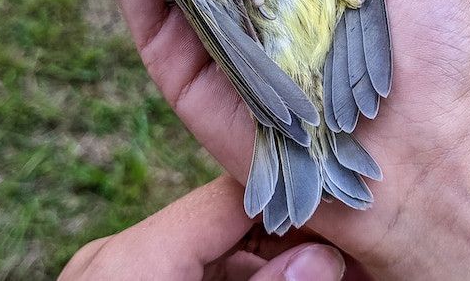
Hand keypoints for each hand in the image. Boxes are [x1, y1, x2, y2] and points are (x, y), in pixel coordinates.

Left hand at [58, 175, 356, 280]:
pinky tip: (284, 279)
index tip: (348, 212)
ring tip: (333, 270)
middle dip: (292, 238)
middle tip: (349, 255)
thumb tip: (324, 257)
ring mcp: (120, 270)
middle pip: (226, 224)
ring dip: (272, 263)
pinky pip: (193, 270)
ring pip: (215, 251)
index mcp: (132, 258)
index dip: (293, 199)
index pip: (230, 196)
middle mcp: (121, 254)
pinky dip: (240, 275)